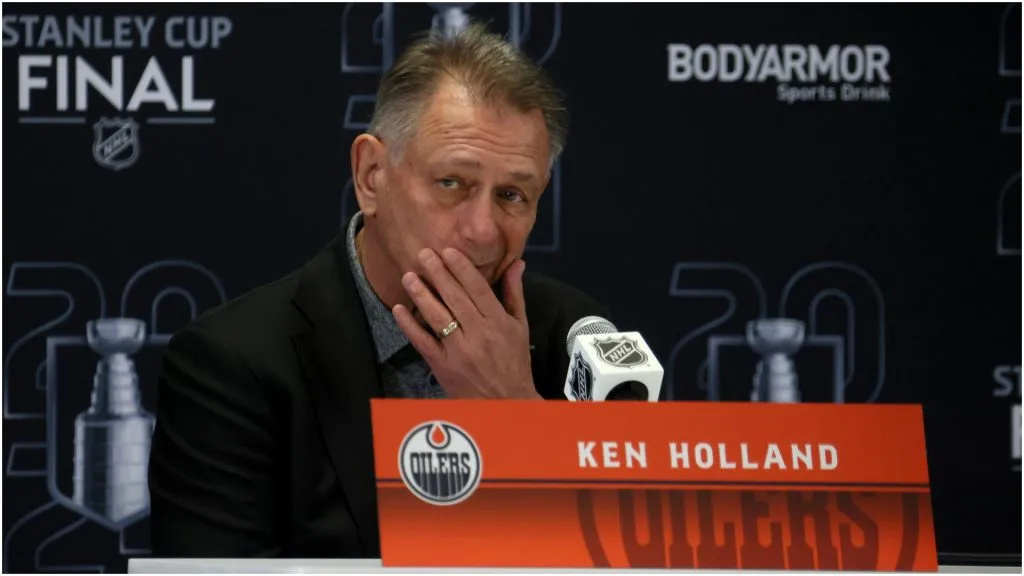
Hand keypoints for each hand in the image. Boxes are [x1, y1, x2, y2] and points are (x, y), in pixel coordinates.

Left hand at [392, 247, 539, 398]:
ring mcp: (458, 351)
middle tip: (423, 254)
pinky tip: (399, 309)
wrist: (506, 403)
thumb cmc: (514, 362)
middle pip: (454, 298)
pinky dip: (409, 325)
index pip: (477, 289)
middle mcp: (478, 334)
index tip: (448, 250)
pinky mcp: (442, 366)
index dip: (461, 268)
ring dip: (421, 294)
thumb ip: (514, 293)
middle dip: (437, 273)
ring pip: (437, 316)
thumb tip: (516, 263)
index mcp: (498, 322)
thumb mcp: (520, 327)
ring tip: (408, 275)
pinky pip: (423, 342)